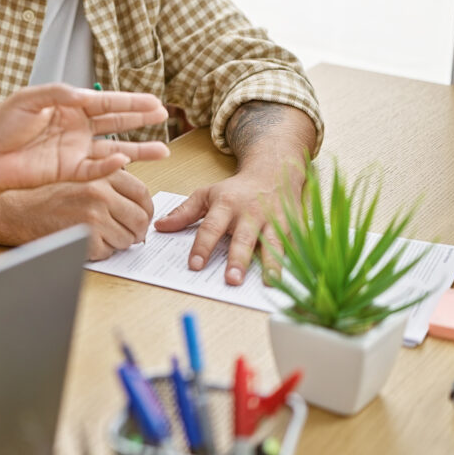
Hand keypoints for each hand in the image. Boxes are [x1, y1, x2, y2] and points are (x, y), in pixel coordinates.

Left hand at [0, 84, 169, 192]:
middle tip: (164, 116)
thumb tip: (87, 94)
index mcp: (68, 107)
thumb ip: (59, 93)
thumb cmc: (1, 125)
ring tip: (163, 150)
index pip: (105, 102)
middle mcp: (77, 128)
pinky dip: (109, 165)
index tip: (153, 101)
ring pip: (114, 150)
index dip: (130, 102)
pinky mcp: (68, 171)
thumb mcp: (29, 98)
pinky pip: (94, 169)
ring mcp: (75, 150)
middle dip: (140, 119)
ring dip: (138, 150)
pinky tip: (124, 158)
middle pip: (116, 123)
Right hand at [10, 173, 156, 260]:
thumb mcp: (83, 177)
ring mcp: (94, 216)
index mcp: (103, 174)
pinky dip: (101, 252)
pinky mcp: (86, 238)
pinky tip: (85, 242)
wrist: (18, 211)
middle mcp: (100, 192)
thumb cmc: (49, 196)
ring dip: (118, 243)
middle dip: (136, 232)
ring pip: (128, 239)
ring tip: (100, 236)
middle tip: (127, 234)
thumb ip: (112, 184)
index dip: (146, 211)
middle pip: (140, 219)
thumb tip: (142, 206)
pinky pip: (109, 252)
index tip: (141, 217)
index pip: (143, 195)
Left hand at [153, 167, 302, 284]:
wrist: (273, 172)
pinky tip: (292, 277)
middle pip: (243, 238)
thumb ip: (184, 212)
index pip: (211, 227)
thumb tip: (160, 226)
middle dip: (237, 260)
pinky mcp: (293, 227)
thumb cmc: (236, 190)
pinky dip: (292, 261)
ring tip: (269, 282)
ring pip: (273, 243)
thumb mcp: (207, 194)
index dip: (202, 246)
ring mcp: (274, 220)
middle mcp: (250, 213)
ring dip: (271, 264)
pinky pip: (293, 245)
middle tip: (231, 280)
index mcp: (226, 205)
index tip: (194, 265)